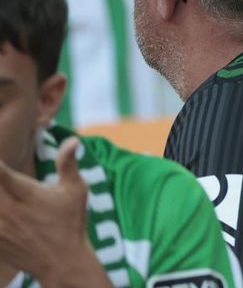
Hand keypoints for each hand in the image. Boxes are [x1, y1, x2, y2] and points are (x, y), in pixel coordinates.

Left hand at [0, 138, 113, 287]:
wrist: (61, 262)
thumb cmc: (71, 222)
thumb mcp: (76, 190)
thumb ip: (68, 163)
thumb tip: (72, 140)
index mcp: (25, 193)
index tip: (0, 154)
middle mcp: (7, 209)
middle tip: (3, 182)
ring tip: (5, 196)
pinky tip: (3, 210)